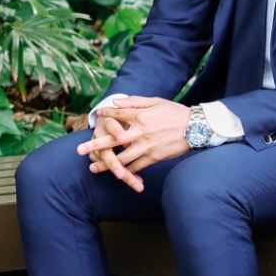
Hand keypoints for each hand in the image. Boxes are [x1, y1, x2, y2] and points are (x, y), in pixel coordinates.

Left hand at [78, 96, 192, 191]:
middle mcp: (140, 132)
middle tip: (79, 150)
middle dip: (94, 145)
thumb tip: (117, 101)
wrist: (196, 128)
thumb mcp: (156, 102)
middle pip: (112, 140)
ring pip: (122, 158)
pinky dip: (126, 172)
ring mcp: (146, 146)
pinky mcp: (153, 158)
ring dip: (106, 164)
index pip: (117, 115)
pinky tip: (117, 174)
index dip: (105, 115)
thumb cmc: (176, 113)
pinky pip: (136, 167)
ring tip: (93, 167)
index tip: (96, 116)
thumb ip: (135, 102)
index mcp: (140, 116)